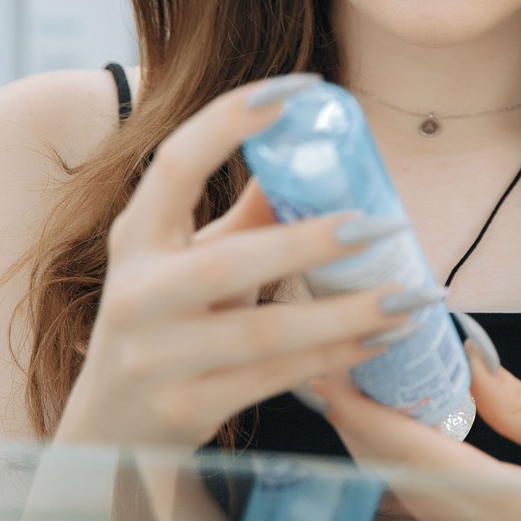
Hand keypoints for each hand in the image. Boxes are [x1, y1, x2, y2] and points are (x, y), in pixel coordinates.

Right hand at [52, 73, 445, 450]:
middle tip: (379, 223)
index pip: (175, 164)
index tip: (295, 90)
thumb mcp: (188, 260)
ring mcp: (157, 359)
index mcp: (137, 238)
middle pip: (226, 264)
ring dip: (345, 315)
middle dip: (307, 242)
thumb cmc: (165, 322)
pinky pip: (275, 379)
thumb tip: (311, 153)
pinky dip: (336, 359)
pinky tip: (383, 339)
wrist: (109, 430)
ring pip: (263, 335)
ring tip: (410, 297)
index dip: (230, 121)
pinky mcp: (186, 409)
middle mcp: (137, 295)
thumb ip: (246, 216)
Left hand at [305, 321, 520, 520]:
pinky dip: (400, 479)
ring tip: (360, 399)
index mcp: (507, 507)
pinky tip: (395, 443)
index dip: (364, 417)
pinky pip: (413, 520)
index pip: (415, 453)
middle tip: (334, 372)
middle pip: (392, 474)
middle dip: (359, 423)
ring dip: (375, 450)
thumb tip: (469, 360)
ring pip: (397, 498)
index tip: (328, 381)